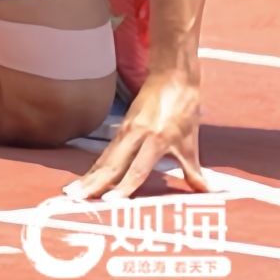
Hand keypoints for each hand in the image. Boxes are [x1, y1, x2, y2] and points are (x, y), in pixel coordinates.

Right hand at [68, 71, 205, 199]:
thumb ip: (194, 170)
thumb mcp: (191, 140)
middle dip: (92, 183)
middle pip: (111, 165)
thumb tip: (208, 192)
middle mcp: (136, 135)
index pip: (137, 169)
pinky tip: (86, 177)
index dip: (124, 187)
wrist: (171, 77)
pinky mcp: (121, 128)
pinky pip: (107, 152)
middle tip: (74, 198)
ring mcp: (125, 131)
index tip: (110, 202)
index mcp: (156, 139)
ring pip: (105, 158)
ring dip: (88, 176)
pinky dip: (95, 166)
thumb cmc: (183, 108)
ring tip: (72, 191)